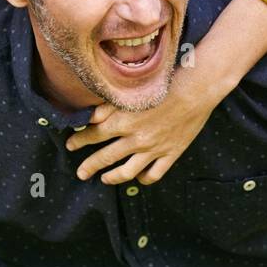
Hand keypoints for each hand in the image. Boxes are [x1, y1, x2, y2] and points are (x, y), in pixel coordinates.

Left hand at [65, 65, 219, 185]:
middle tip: (80, 173)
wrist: (196, 91)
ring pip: (127, 172)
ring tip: (104, 179)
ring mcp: (153, 150)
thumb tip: (88, 118)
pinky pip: (154, 174)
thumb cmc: (162, 86)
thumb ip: (107, 107)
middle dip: (89, 166)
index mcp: (123, 122)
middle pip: (105, 157)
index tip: (70, 145)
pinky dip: (143, 179)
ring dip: (112, 177)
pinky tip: (137, 177)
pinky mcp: (170, 154)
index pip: (93, 135)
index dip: (79, 141)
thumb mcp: (130, 93)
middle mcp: (135, 139)